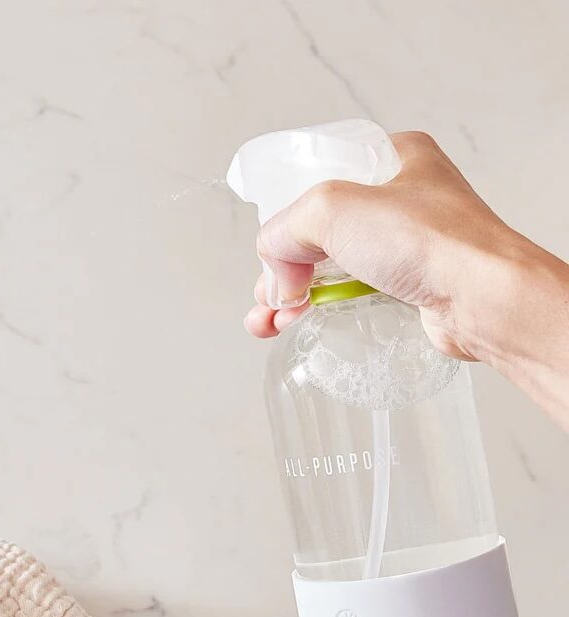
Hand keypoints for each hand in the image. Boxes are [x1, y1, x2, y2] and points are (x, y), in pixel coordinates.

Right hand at [244, 130, 568, 429]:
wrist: (483, 299)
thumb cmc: (431, 242)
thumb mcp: (333, 208)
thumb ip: (286, 229)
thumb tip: (273, 271)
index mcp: (390, 158)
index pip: (317, 176)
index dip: (285, 211)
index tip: (269, 246)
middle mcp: (399, 198)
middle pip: (317, 228)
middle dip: (282, 264)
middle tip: (268, 293)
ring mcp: (404, 245)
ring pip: (329, 266)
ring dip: (291, 294)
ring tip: (266, 323)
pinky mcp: (407, 287)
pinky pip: (349, 294)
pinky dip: (317, 310)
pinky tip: (293, 327)